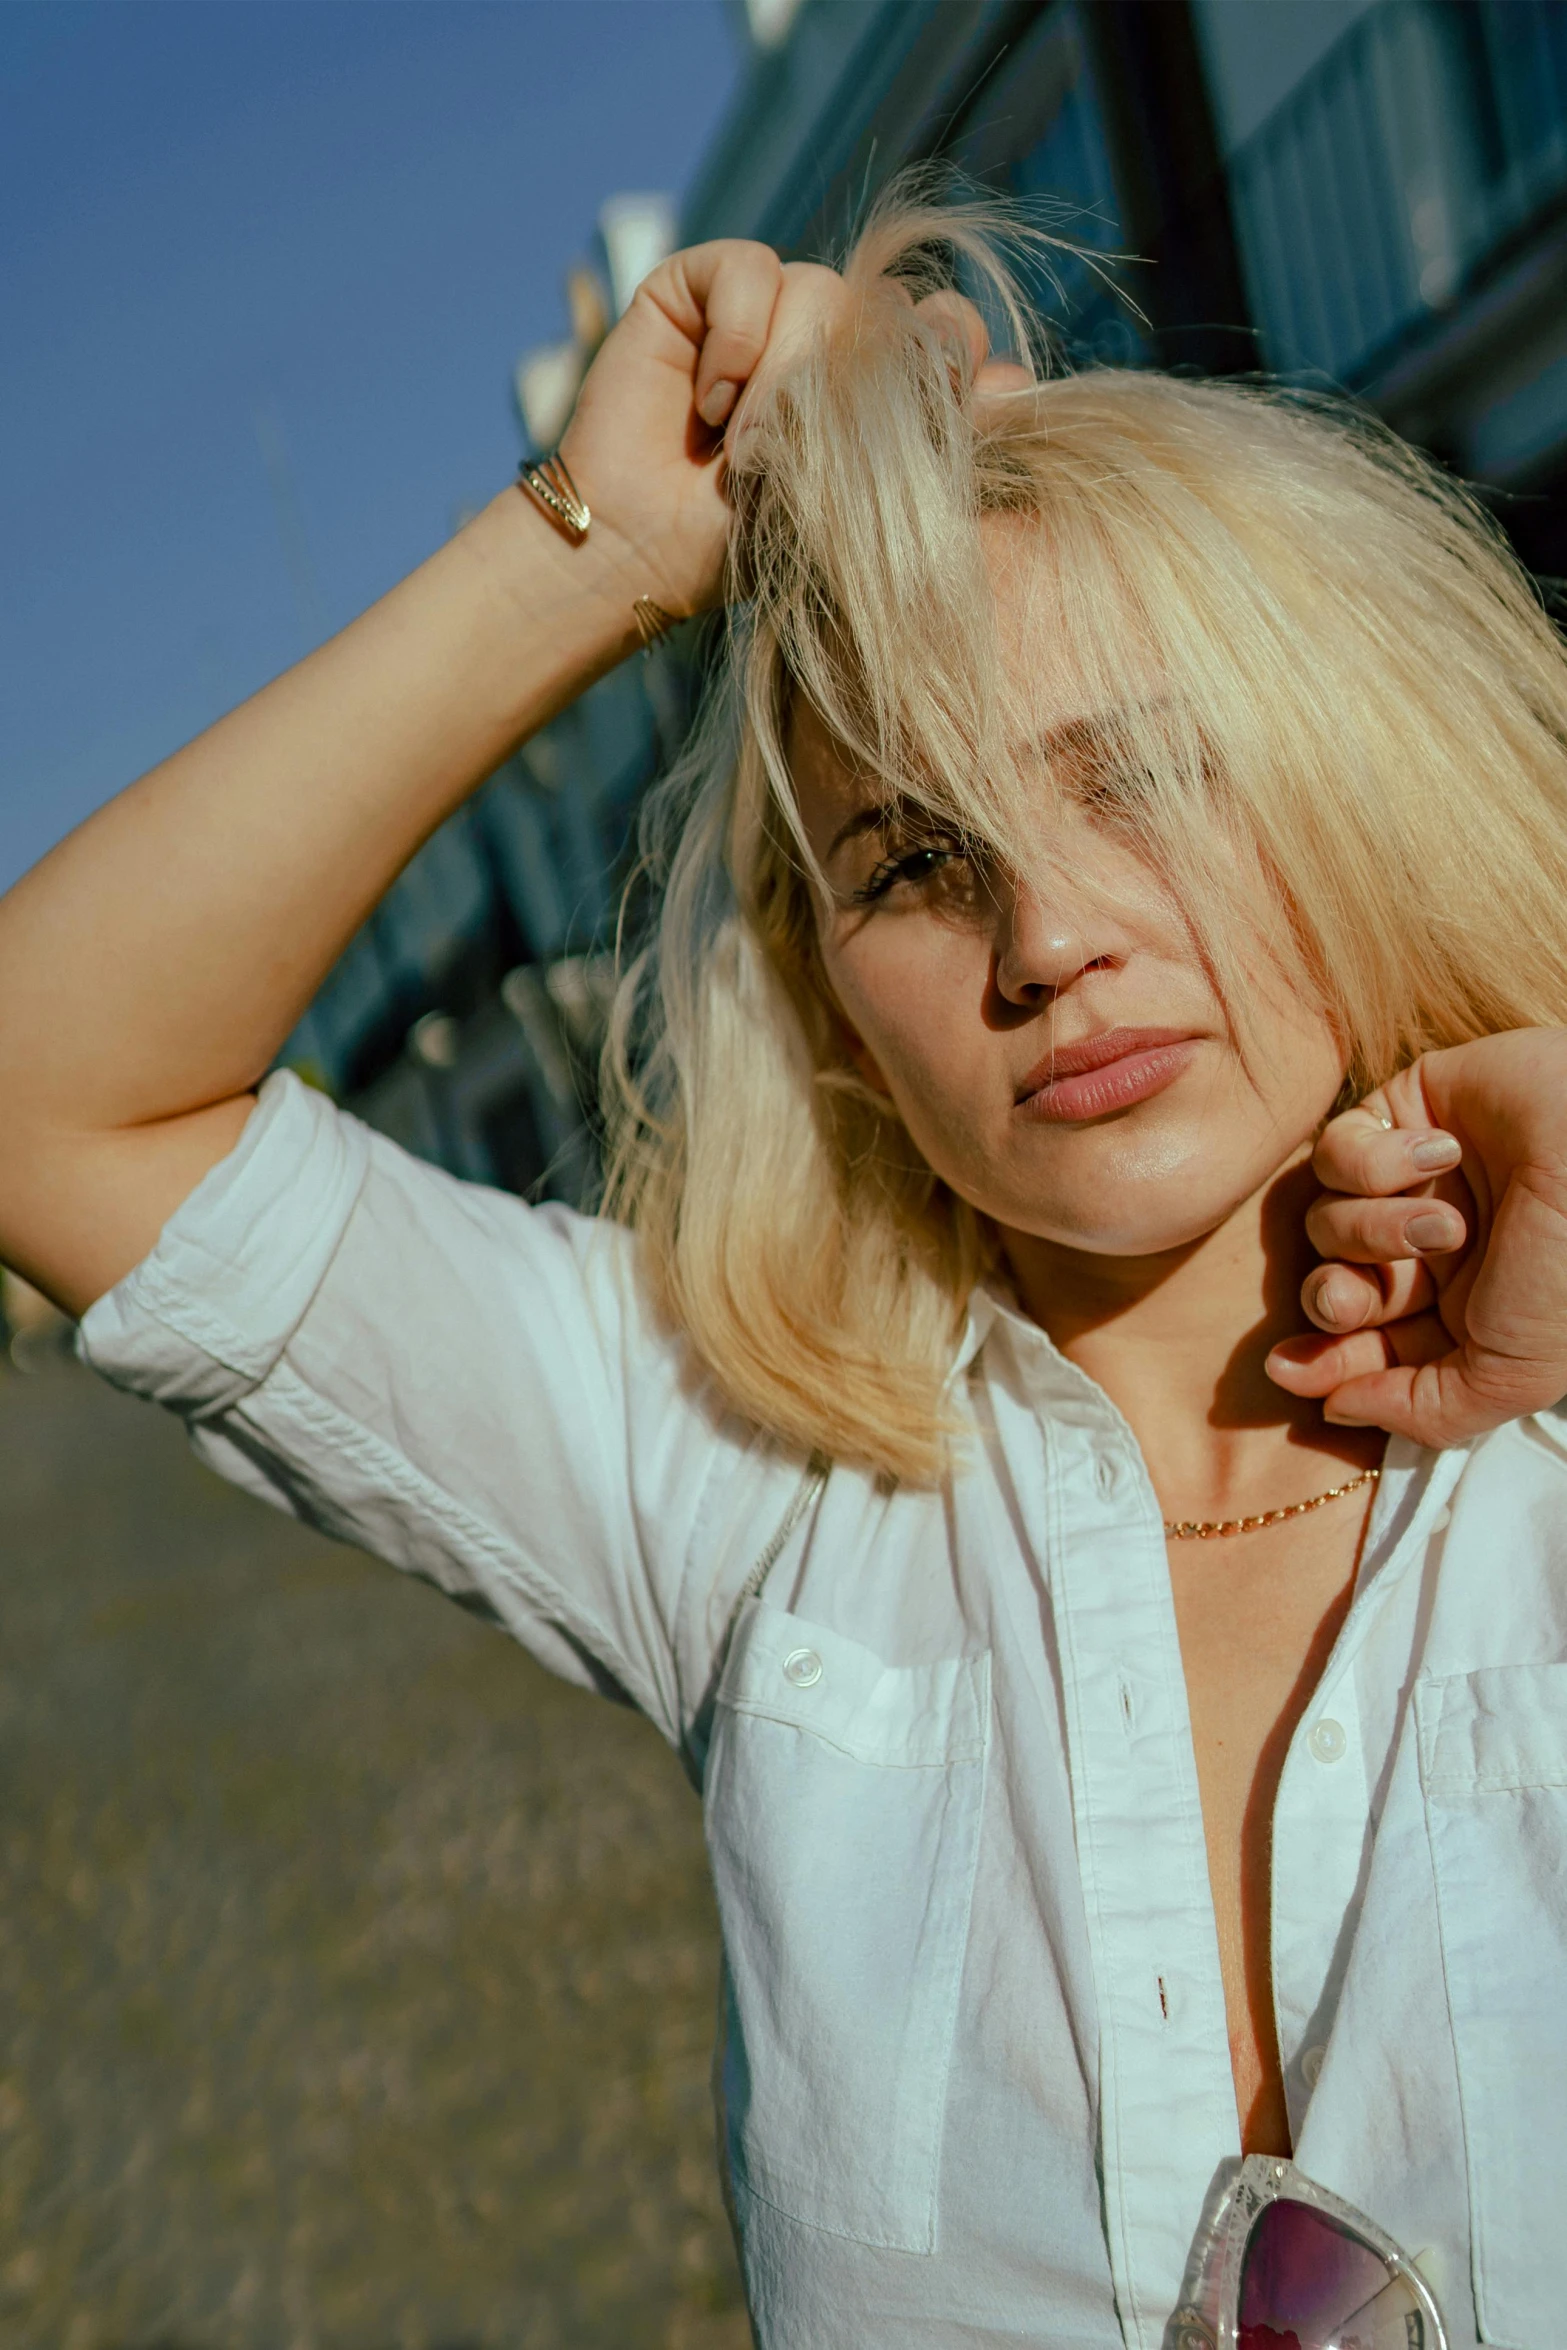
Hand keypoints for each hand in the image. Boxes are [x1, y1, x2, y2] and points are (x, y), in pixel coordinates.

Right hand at [560, 243, 1026, 620]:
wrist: (640, 555)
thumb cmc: (745, 547)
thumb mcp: (860, 503)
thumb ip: (938, 441)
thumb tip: (1021, 381)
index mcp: (878, 382)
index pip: (949, 330)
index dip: (946, 363)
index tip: (922, 425)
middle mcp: (829, 334)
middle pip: (890, 308)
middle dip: (856, 390)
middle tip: (801, 464)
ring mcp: (766, 306)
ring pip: (822, 291)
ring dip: (784, 384)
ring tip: (743, 454)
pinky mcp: (700, 285)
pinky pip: (753, 270)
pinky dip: (736, 340)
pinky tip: (707, 404)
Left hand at [1267, 1030, 1566, 1445]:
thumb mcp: (1511, 1375)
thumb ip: (1425, 1410)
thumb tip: (1337, 1408)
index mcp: (1464, 1313)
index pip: (1366, 1349)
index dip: (1325, 1365)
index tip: (1291, 1372)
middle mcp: (1433, 1251)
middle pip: (1332, 1288)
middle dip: (1332, 1300)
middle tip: (1351, 1298)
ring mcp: (1414, 1183)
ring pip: (1328, 1224)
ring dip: (1373, 1232)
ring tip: (1445, 1223)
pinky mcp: (1401, 1115)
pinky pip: (1335, 1152)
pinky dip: (1373, 1163)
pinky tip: (1443, 1152)